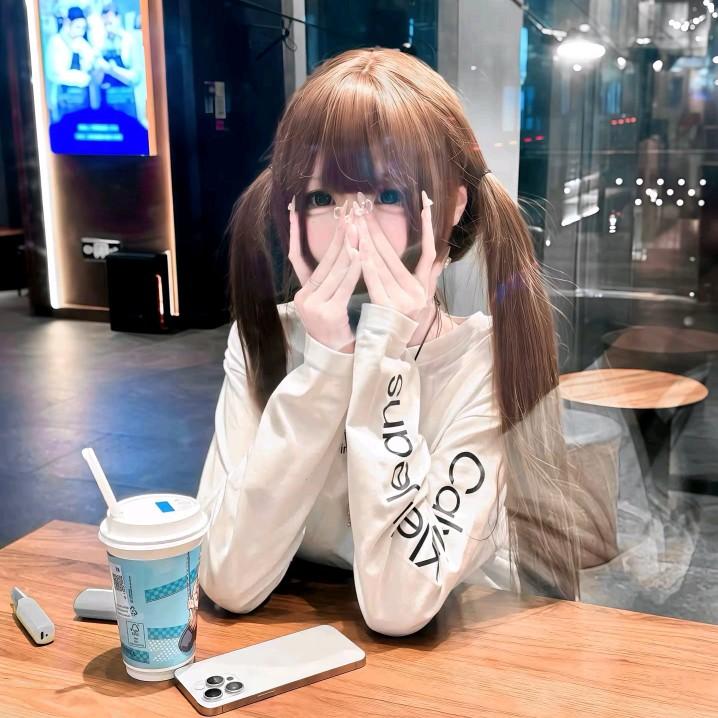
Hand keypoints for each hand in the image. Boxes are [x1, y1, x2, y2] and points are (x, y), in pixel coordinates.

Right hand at [287, 197, 361, 353]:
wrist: (338, 360)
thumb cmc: (338, 330)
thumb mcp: (328, 303)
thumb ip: (329, 280)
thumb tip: (341, 253)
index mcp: (302, 294)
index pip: (297, 258)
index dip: (295, 234)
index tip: (293, 210)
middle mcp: (304, 299)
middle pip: (322, 261)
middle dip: (337, 237)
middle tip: (347, 214)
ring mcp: (314, 306)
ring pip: (333, 271)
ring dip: (347, 247)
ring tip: (356, 228)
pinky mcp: (328, 313)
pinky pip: (344, 286)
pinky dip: (353, 268)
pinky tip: (360, 254)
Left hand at [354, 190, 444, 321]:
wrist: (396, 353)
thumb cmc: (407, 323)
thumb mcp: (424, 299)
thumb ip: (432, 275)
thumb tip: (442, 254)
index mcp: (424, 286)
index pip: (430, 250)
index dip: (429, 226)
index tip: (426, 201)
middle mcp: (416, 293)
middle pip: (394, 254)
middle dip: (377, 228)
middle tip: (364, 206)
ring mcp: (402, 301)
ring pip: (382, 264)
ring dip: (367, 240)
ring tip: (356, 220)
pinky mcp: (387, 308)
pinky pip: (374, 282)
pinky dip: (366, 264)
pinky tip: (358, 248)